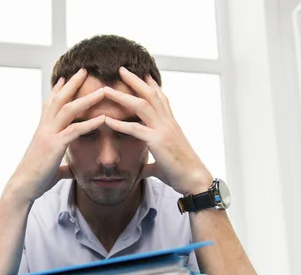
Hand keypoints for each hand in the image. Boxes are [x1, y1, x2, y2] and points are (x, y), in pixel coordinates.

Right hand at [8, 68, 104, 201]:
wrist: (23, 187)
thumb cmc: (35, 179)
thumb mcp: (52, 169)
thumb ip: (63, 167)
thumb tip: (70, 171)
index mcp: (43, 130)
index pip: (50, 104)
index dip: (58, 89)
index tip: (66, 77)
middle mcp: (45, 128)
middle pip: (59, 99)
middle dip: (72, 83)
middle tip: (84, 70)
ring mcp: (49, 135)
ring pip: (68, 110)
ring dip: (86, 98)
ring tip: (102, 90)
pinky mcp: (55, 146)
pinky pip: (74, 130)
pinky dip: (90, 123)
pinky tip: (103, 118)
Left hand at [103, 67, 212, 194]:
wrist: (194, 180)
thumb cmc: (180, 173)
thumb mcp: (162, 165)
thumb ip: (150, 165)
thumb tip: (141, 171)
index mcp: (170, 124)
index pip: (161, 98)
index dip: (151, 84)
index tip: (141, 72)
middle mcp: (167, 122)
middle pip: (150, 94)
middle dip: (135, 80)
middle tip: (121, 68)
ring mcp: (163, 130)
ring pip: (141, 105)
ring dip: (122, 95)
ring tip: (106, 89)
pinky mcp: (157, 142)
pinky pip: (135, 129)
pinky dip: (119, 123)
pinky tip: (106, 119)